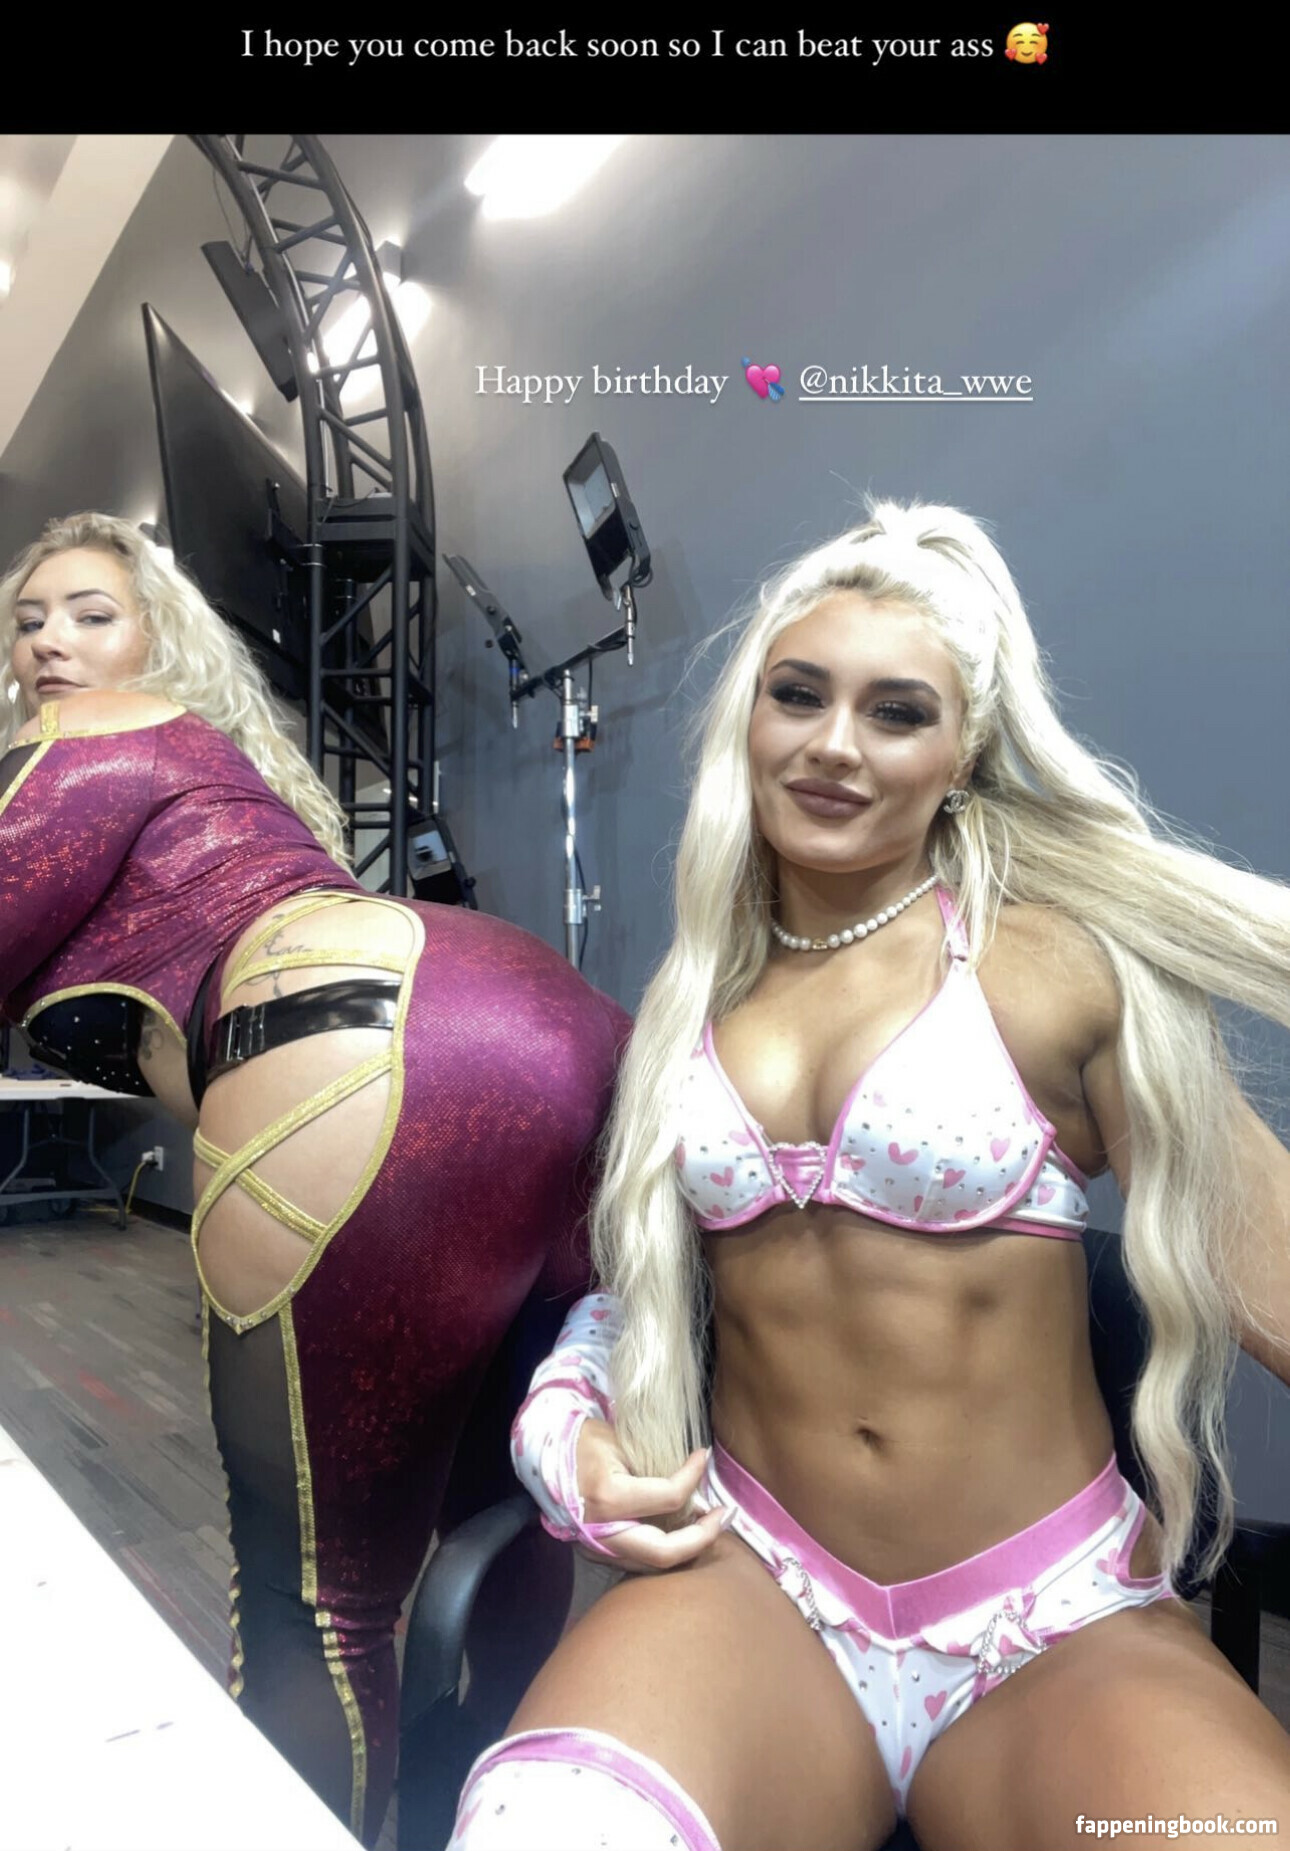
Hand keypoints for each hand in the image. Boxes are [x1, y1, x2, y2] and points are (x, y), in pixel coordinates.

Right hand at [574, 1418, 729, 1571]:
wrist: (543, 1461)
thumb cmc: (583, 1442)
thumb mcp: (619, 1441)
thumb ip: (655, 1466)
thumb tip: (693, 1488)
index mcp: (609, 1496)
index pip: (669, 1496)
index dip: (693, 1476)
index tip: (703, 1457)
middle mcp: (603, 1530)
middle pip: (665, 1552)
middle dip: (703, 1537)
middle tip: (724, 1516)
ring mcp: (598, 1548)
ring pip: (654, 1565)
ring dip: (688, 1548)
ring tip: (710, 1525)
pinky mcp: (597, 1554)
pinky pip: (639, 1561)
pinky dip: (665, 1550)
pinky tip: (682, 1533)